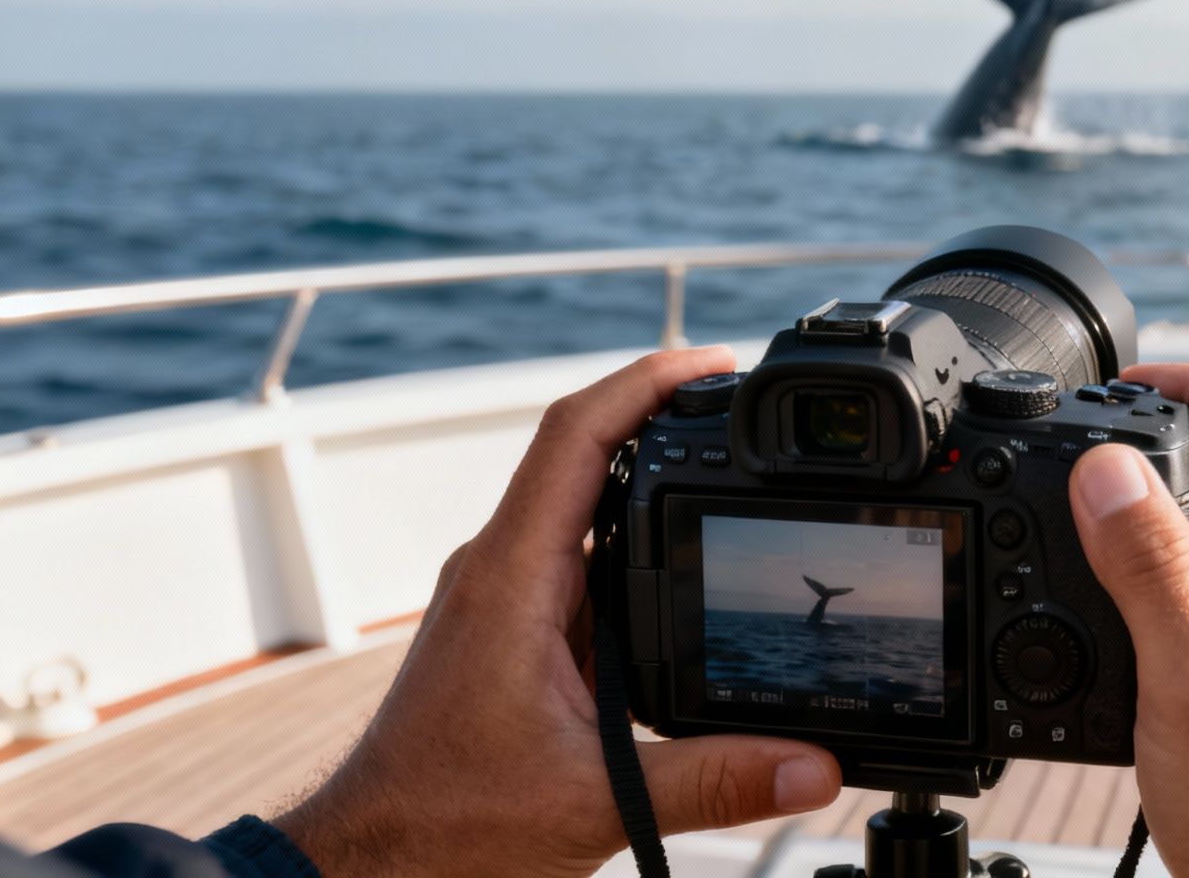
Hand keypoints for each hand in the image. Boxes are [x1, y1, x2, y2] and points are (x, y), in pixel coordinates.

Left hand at [273, 348, 841, 876]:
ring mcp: (506, 593)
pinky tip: (689, 559)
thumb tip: (814, 765)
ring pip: (584, 501)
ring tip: (734, 467)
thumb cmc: (445, 825)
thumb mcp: (594, 804)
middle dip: (665, 412)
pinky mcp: (516, 625)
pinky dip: (639, 537)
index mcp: (511, 579)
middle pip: (584, 449)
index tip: (713, 361)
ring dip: (652, 475)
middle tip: (745, 404)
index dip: (645, 381)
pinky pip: (582, 552)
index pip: (573, 435)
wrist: (375, 859)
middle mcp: (503, 568)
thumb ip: (712, 782)